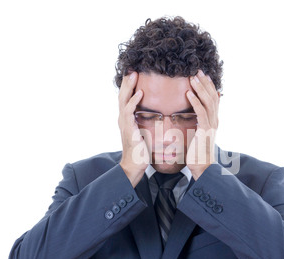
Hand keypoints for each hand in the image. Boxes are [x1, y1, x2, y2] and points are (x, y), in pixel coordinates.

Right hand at [118, 72, 147, 186]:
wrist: (135, 165)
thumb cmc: (143, 151)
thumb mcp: (147, 133)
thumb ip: (150, 123)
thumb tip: (162, 117)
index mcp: (127, 119)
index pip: (127, 98)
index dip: (130, 86)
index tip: (135, 74)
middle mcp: (123, 119)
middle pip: (122, 95)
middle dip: (127, 82)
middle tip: (132, 69)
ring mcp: (124, 123)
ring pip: (123, 100)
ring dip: (128, 87)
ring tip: (133, 75)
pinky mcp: (127, 128)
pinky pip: (128, 111)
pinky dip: (133, 101)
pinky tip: (140, 93)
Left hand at [186, 70, 219, 179]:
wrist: (202, 167)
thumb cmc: (197, 153)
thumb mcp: (198, 135)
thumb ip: (197, 124)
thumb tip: (193, 116)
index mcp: (214, 121)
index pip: (214, 99)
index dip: (209, 86)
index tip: (202, 76)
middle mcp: (215, 121)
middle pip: (212, 96)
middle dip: (205, 83)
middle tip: (198, 71)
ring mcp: (211, 125)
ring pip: (208, 102)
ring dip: (200, 88)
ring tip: (193, 78)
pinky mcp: (205, 130)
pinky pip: (201, 112)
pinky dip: (195, 101)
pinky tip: (189, 93)